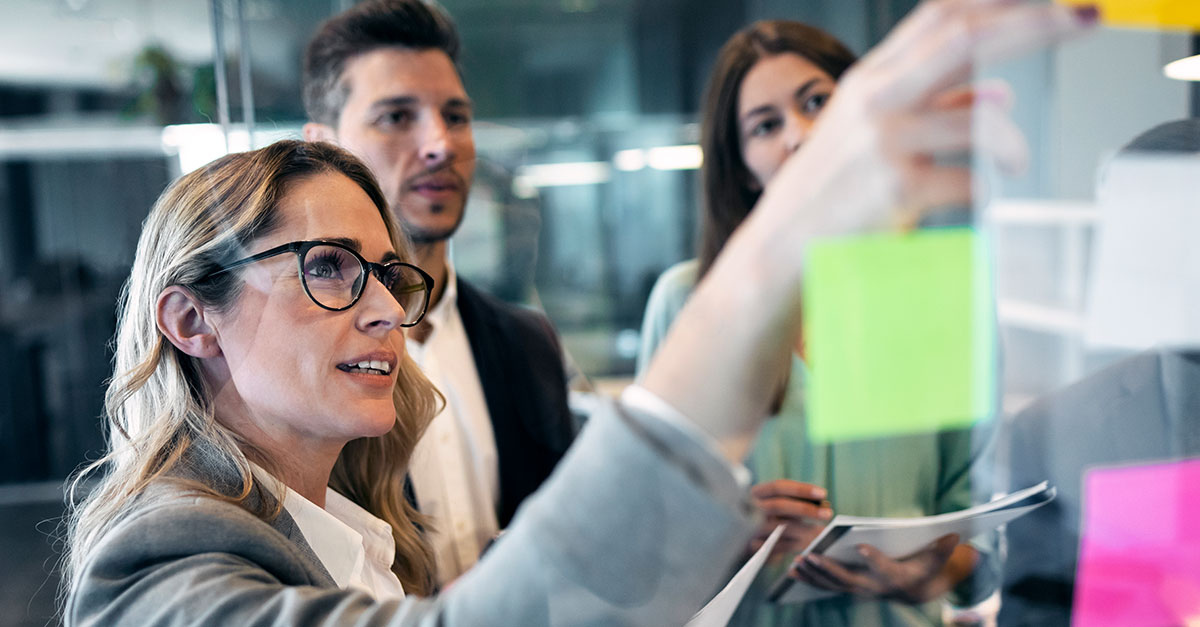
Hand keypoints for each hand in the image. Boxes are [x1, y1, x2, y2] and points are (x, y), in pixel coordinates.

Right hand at [640, 0, 1094, 462]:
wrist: (780, 251)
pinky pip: (970, 182)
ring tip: (1019, 159)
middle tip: (1085, 19)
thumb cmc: (826, 195)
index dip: (996, 0)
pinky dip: (985, 189)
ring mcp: (884, 143)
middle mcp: (874, 100)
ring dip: (1012, 140)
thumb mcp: (867, 137)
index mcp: (868, 80)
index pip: (939, 16)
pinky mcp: (898, 190)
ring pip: (981, 119)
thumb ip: (929, 108)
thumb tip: (998, 92)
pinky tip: (978, 198)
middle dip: (1035, 24)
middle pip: (965, 38)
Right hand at [749, 480, 832, 559]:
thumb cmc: (762, 519)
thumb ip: (792, 502)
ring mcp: (748, 529)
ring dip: (805, 531)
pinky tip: (808, 544)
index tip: (824, 493)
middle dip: (806, 509)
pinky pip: (779, 548)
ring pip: (780, 529)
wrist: (734, 541)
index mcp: (754, 494)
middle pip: (779, 506)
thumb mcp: (772, 507)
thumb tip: (822, 502)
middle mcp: (748, 510)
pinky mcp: (751, 549)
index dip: (801, 489)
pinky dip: (795, 545)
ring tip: (822, 532)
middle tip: (828, 513)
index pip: (778, 487)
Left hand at [790, 534, 969, 602]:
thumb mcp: (936, 557)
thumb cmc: (923, 566)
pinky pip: (826, 585)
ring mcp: (858, 589)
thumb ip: (943, 547)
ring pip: (832, 585)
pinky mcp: (847, 587)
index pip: (884, 569)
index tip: (861, 547)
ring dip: (813, 575)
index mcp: (895, 577)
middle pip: (848, 580)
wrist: (913, 589)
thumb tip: (954, 535)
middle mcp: (874, 587)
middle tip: (811, 556)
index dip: (874, 559)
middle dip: (828, 569)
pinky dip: (809, 578)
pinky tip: (793, 570)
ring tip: (796, 563)